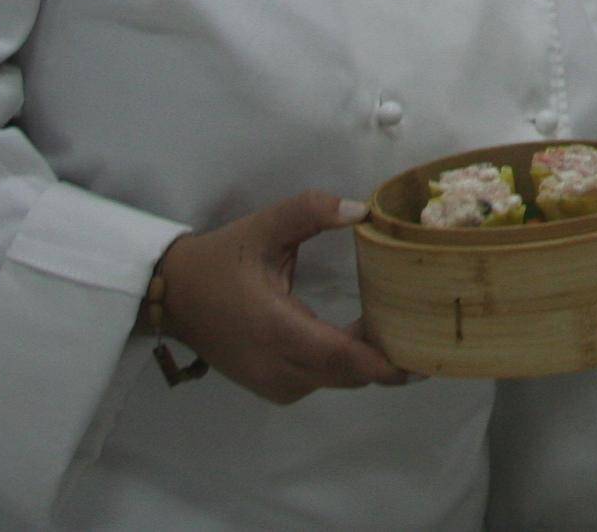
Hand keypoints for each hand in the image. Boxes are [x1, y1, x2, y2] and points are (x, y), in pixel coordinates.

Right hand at [154, 190, 417, 402]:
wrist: (172, 295)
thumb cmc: (221, 259)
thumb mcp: (265, 227)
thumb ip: (311, 211)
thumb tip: (362, 209)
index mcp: (275, 328)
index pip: (340, 357)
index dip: (383, 360)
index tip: (421, 353)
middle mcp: (275, 365)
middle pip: (347, 374)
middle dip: (386, 359)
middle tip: (424, 331)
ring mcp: (270, 382)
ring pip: (335, 381)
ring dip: (365, 363)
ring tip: (398, 330)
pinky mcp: (269, 386)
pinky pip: (318, 382)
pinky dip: (343, 367)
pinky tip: (361, 340)